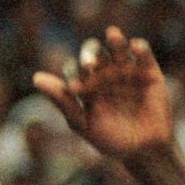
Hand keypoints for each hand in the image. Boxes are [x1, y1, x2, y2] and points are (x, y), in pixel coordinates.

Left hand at [33, 27, 172, 160]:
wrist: (142, 150)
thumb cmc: (109, 139)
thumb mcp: (82, 122)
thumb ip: (61, 100)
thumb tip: (35, 77)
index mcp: (86, 84)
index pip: (75, 69)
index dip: (74, 74)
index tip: (74, 88)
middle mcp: (105, 73)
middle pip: (94, 54)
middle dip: (89, 55)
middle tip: (89, 66)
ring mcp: (127, 70)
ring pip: (117, 49)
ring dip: (114, 41)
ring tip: (111, 34)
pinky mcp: (149, 71)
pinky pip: (143, 55)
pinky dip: (139, 48)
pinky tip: (134, 47)